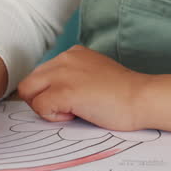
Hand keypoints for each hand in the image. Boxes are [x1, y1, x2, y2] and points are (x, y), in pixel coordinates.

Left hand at [17, 45, 146, 130]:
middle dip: (41, 100)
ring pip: (29, 93)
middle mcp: (64, 58)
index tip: (69, 101)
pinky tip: (76, 114)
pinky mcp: (64, 91)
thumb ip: (72, 77)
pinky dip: (53, 117)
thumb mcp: (94, 74)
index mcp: (73, 53)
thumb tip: (50, 94)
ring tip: (72, 110)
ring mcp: (63, 74)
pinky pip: (39, 107)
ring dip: (45, 107)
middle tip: (66, 109)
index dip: (49, 92)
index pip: (41, 74)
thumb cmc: (123, 94)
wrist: (142, 98)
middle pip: (29, 83)